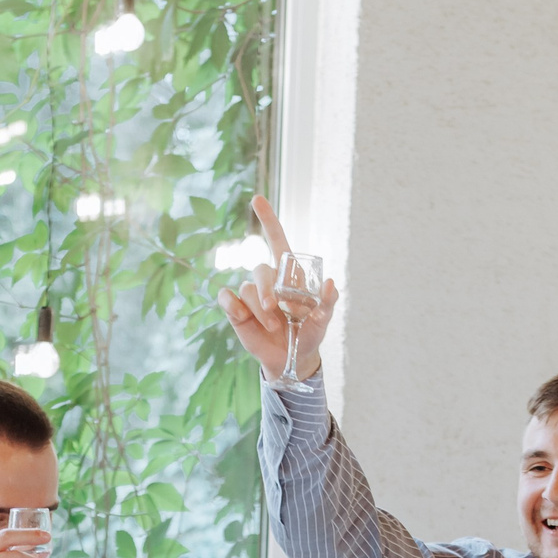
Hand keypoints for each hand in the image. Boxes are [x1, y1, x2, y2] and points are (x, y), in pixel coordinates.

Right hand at [218, 195, 337, 382]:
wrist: (291, 358)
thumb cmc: (309, 334)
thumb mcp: (322, 320)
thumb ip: (327, 303)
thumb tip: (331, 283)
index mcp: (289, 275)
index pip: (276, 240)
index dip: (267, 219)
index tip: (257, 199)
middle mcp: (268, 281)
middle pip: (260, 270)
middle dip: (265, 290)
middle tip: (274, 310)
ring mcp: (250, 295)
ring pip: (246, 289)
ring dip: (258, 310)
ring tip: (273, 328)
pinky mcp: (236, 310)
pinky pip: (227, 298)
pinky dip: (232, 306)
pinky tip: (242, 317)